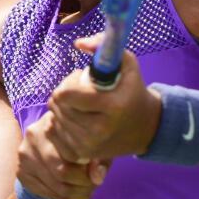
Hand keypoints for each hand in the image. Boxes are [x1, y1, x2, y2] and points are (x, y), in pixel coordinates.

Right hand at [17, 110, 108, 198]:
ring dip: (76, 194)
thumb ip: (99, 159)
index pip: (73, 152)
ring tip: (86, 190)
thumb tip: (97, 177)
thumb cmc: (77, 141)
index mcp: (54, 120)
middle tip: (93, 185)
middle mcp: (34, 134)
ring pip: (56, 187)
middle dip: (83, 184)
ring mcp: (25, 153)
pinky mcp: (21, 171)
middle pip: (62, 171)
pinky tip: (73, 194)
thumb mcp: (93, 145)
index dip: (89, 169)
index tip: (98, 173)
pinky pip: (46, 194)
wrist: (47, 144)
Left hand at [46, 35, 162, 162]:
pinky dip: (60, 122)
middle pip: (58, 105)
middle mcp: (100, 130)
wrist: (145, 128)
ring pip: (54, 118)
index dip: (69, 82)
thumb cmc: (132, 90)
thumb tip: (78, 43)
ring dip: (63, 108)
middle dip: (65, 93)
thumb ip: (102, 46)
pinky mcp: (82, 155)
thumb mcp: (126, 63)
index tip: (81, 80)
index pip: (66, 94)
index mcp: (112, 107)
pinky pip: (54, 133)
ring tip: (81, 105)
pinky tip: (75, 118)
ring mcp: (89, 145)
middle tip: (81, 91)